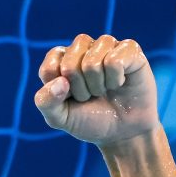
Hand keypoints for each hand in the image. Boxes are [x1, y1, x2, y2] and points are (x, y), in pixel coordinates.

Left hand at [34, 34, 159, 147]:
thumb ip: (46, 102)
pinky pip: (114, 61)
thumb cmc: (89, 120)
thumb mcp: (59, 118)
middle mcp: (82, 47)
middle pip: (69, 65)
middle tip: (90, 96)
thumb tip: (60, 81)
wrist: (123, 131)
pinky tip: (119, 83)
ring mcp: (106, 45)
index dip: (59, 91)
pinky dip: (115, 80)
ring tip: (104, 90)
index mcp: (60, 59)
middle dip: (79, 90)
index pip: (49, 68)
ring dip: (97, 86)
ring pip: (92, 62)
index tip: (70, 98)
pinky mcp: (129, 48)